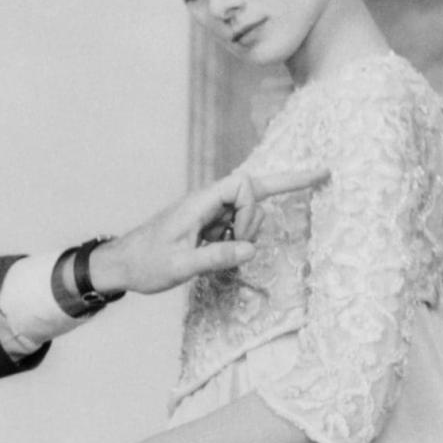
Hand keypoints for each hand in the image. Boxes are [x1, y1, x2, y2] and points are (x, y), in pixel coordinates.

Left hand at [100, 162, 327, 293]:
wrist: (122, 265)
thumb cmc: (145, 263)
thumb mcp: (180, 266)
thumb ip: (215, 257)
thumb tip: (251, 250)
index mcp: (199, 203)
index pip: (242, 184)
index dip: (250, 208)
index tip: (241, 237)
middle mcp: (207, 202)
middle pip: (253, 188)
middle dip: (274, 196)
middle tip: (320, 177)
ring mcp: (208, 213)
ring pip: (247, 208)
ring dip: (250, 228)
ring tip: (227, 251)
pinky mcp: (207, 225)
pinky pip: (236, 223)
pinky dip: (241, 235)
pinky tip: (228, 251)